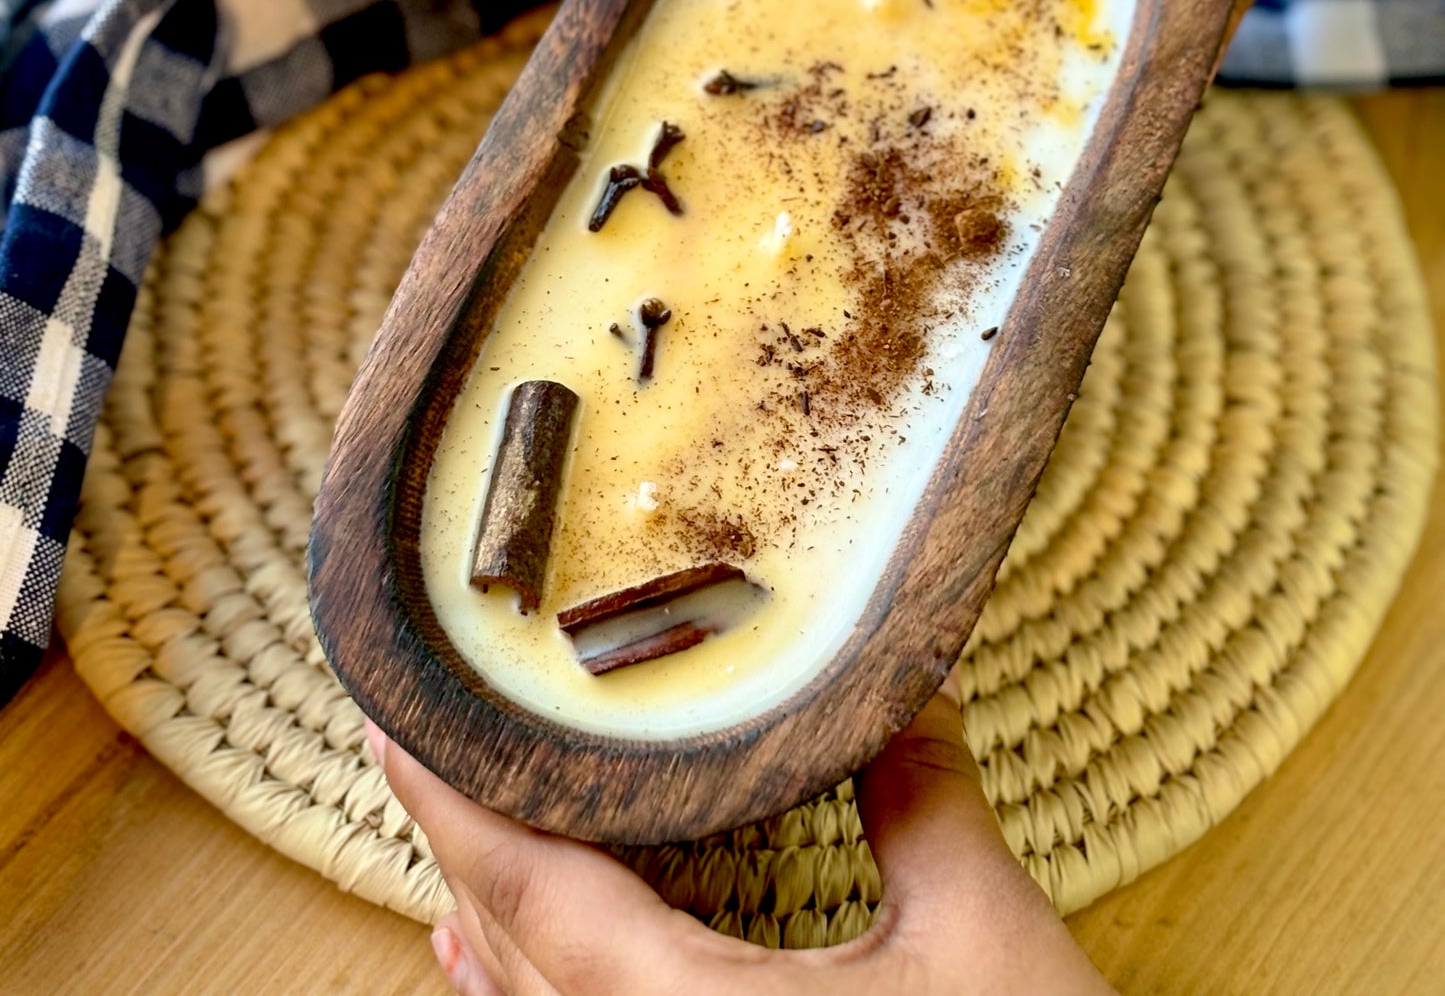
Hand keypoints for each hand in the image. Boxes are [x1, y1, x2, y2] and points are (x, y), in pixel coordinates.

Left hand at [368, 674, 1114, 994]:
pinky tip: (519, 972)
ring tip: (456, 854)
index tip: (388, 724)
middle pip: (511, 951)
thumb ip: (928, 796)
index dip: (450, 803)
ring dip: (489, 924)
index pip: (529, 895)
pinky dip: (532, 994)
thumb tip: (908, 677)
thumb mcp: (984, 940)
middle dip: (462, 844)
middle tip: (431, 746)